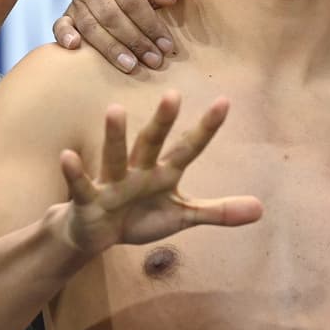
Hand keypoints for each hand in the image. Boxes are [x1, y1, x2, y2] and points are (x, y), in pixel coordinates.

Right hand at [53, 0, 185, 72]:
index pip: (131, 0)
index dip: (150, 25)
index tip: (166, 45)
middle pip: (111, 16)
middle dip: (135, 41)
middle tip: (154, 60)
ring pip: (91, 26)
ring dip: (111, 49)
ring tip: (131, 66)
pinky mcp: (67, 15)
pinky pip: (60, 25)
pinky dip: (65, 35)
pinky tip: (75, 47)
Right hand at [58, 91, 261, 255]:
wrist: (95, 234)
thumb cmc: (140, 217)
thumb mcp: (182, 216)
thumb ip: (219, 211)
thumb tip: (262, 209)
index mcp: (164, 173)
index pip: (189, 148)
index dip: (206, 128)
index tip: (225, 102)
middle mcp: (139, 170)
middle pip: (152, 142)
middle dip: (162, 121)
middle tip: (173, 95)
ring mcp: (113, 183)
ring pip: (115, 157)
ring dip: (115, 135)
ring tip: (115, 109)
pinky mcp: (89, 199)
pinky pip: (81, 185)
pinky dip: (75, 172)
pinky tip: (67, 156)